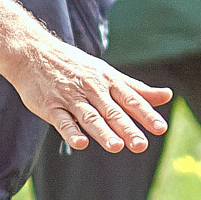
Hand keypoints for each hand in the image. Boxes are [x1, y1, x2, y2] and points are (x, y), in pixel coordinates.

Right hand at [10, 37, 172, 152]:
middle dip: (128, 128)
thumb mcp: (109, 74)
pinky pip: (62, 120)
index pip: (131, 99)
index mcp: (108, 81)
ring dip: (103, 132)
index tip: (160, 128)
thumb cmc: (77, 67)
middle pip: (112, 111)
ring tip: (116, 146)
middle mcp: (92, 89)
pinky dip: (71, 131)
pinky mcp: (50, 106)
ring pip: (89, 116)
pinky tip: (80, 143)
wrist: (33, 52)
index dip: (146, 114)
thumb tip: (167, 96)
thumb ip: (137, 89)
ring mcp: (70, 97)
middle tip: (141, 145)